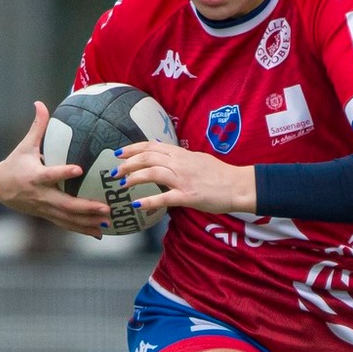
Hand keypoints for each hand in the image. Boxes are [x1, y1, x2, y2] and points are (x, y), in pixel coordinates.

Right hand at [0, 102, 111, 235]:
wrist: (1, 189)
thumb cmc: (16, 163)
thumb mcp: (24, 146)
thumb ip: (37, 127)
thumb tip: (40, 103)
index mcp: (35, 177)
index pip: (50, 175)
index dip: (63, 173)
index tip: (78, 170)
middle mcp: (41, 195)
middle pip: (64, 204)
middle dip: (85, 207)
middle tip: (105, 207)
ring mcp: (45, 208)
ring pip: (68, 218)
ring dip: (88, 222)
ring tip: (108, 221)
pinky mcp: (48, 215)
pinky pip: (67, 225)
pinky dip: (83, 229)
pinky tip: (100, 233)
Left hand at [112, 140, 256, 215]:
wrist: (238, 185)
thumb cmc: (220, 175)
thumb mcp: (198, 159)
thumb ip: (180, 158)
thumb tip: (164, 155)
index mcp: (181, 154)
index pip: (151, 146)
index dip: (132, 148)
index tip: (118, 153)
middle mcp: (180, 163)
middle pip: (147, 158)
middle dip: (127, 164)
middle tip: (114, 172)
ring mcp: (184, 179)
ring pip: (152, 173)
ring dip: (134, 178)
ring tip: (122, 184)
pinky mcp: (188, 196)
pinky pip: (164, 198)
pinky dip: (148, 201)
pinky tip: (136, 205)